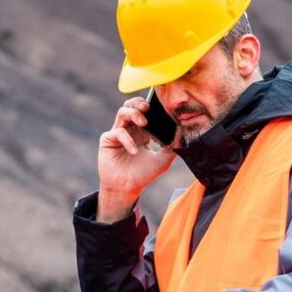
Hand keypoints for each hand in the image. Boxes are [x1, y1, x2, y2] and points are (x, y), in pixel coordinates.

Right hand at [95, 98, 174, 223]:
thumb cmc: (143, 175)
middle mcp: (130, 130)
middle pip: (131, 105)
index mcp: (143, 132)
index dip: (152, 107)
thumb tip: (183, 133)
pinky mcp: (108, 140)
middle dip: (139, 102)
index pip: (146, 112)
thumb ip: (173, 147)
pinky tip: (134, 151)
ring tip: (144, 122)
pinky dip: (127, 139)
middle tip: (148, 107)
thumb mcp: (163, 161)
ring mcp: (118, 133)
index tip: (162, 108)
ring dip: (133, 113)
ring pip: (122, 112)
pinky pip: (117, 132)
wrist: (126, 189)